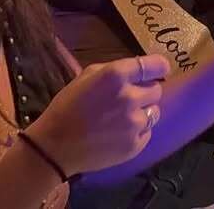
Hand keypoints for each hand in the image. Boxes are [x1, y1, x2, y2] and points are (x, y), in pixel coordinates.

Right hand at [26, 55, 168, 176]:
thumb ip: (115, 69)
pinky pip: (147, 132)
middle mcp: (129, 98)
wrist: (53, 147)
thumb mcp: (86, 77)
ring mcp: (134, 123)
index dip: (159, 67)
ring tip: (121, 119)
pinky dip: (137, 132)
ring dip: (143, 112)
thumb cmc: (67, 107)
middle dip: (144, 92)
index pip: (156, 65)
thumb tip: (139, 68)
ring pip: (154, 112)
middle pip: (156, 90)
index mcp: (116, 76)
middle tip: (127, 100)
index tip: (159, 70)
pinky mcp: (135, 145)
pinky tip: (118, 133)